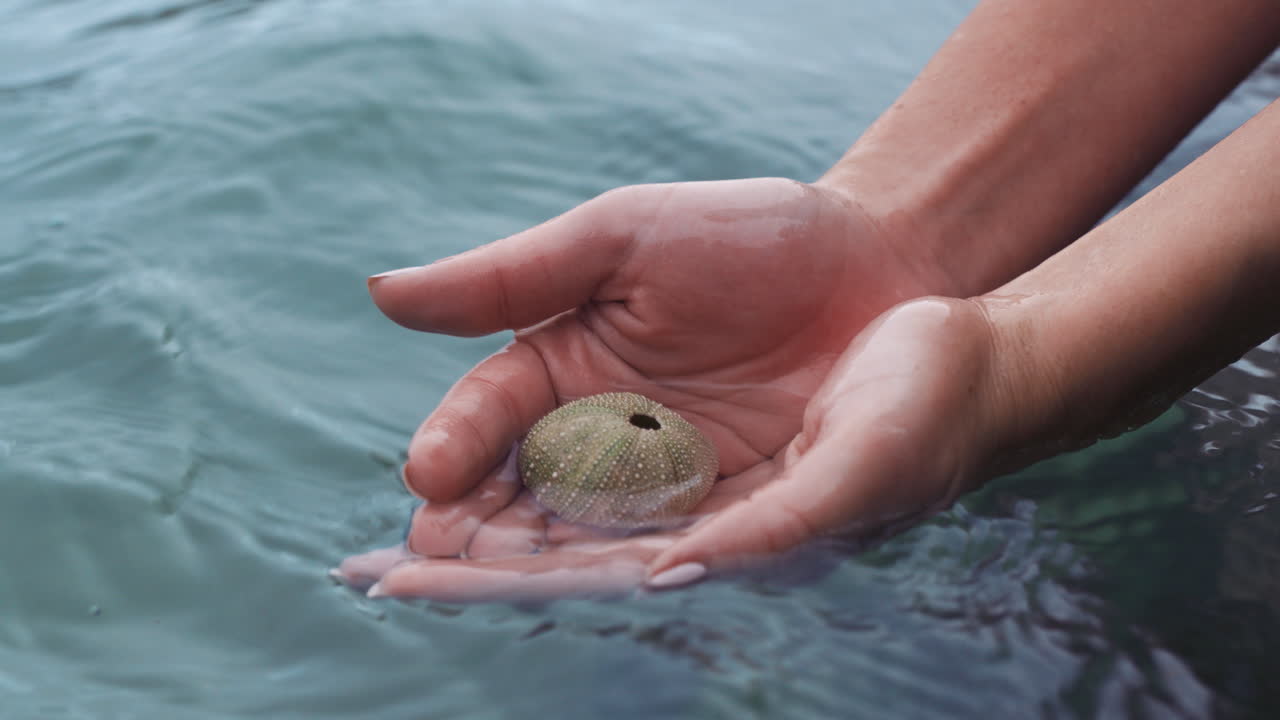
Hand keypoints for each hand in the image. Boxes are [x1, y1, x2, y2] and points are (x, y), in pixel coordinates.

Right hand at [335, 178, 975, 599]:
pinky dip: (659, 567)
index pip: (494, 418)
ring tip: (483, 594)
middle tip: (420, 573)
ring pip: (596, 540)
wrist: (880, 260)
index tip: (426, 475)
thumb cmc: (752, 238)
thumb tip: (382, 293)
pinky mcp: (753, 516)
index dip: (458, 447)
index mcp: (569, 372)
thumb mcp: (623, 240)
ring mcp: (678, 487)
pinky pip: (698, 548)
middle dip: (474, 539)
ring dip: (541, 571)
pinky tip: (627, 578)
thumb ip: (512, 276)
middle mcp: (611, 443)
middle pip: (528, 501)